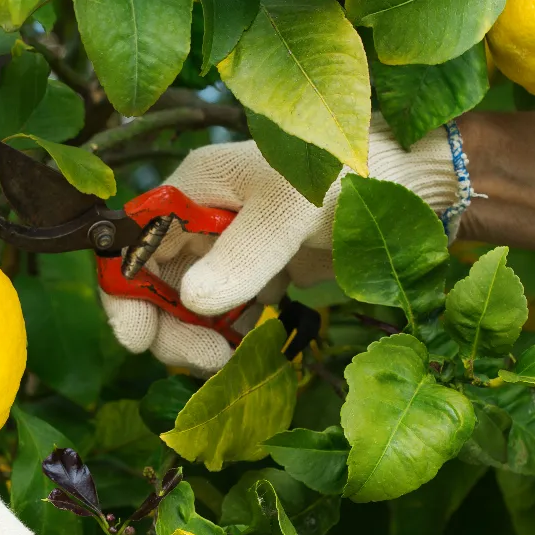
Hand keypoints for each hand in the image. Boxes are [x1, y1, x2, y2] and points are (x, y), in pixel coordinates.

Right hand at [101, 117, 465, 373]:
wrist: (410, 184)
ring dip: (196, 339)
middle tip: (207, 361)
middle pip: (153, 285)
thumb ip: (244, 253)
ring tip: (230, 358)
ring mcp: (226, 249)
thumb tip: (192, 301)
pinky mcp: (254, 273)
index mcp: (194, 188)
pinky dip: (227, 336)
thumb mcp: (293, 208)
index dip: (124, 290)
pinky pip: (222, 314)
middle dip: (168, 328)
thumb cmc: (348, 173)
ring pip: (184, 307)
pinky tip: (251, 343)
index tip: (137, 337)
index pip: (133, 242)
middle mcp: (200, 219)